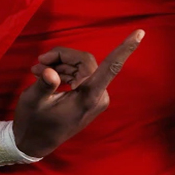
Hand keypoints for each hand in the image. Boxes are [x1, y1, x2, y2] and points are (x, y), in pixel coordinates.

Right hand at [12, 30, 143, 157]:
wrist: (35, 143)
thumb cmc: (34, 123)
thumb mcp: (33, 102)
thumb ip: (44, 84)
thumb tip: (49, 70)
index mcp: (89, 97)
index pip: (111, 67)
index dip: (125, 49)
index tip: (140, 32)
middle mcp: (98, 96)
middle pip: (86, 61)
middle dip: (63, 56)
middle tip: (40, 60)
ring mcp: (95, 97)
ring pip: (81, 66)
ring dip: (60, 64)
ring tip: (37, 69)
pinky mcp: (90, 97)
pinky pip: (81, 74)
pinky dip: (64, 71)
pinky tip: (46, 74)